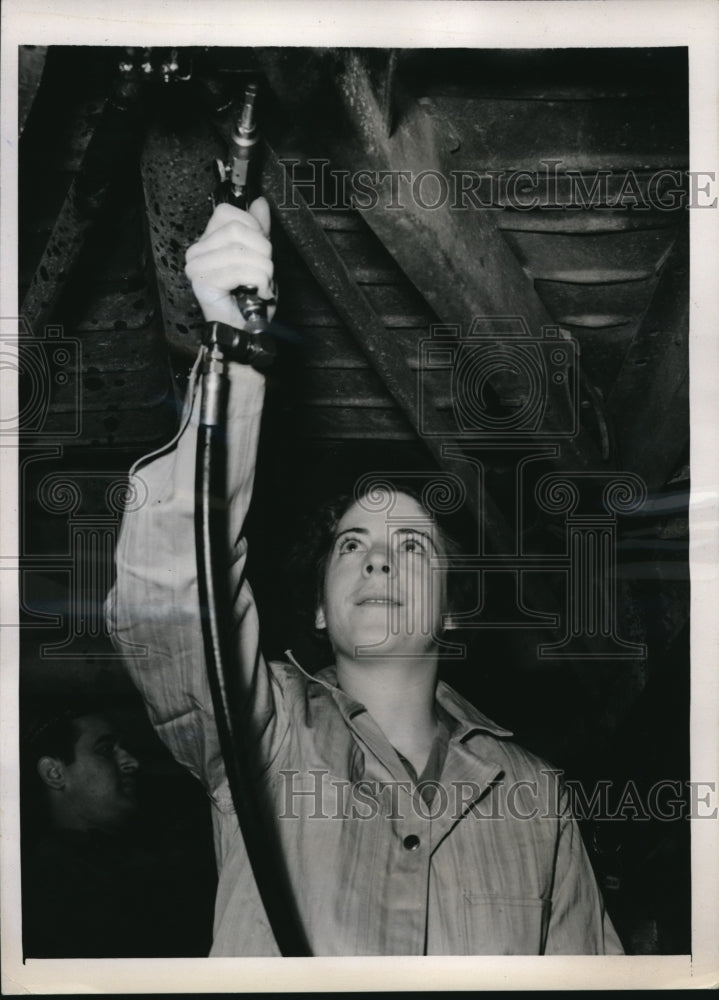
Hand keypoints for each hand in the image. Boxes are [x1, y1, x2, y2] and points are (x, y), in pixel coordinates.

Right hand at [185, 197, 274, 328]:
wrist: (246, 331)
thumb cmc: (250, 299)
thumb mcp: (260, 257)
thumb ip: (259, 229)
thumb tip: (260, 202)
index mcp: (208, 241)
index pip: (229, 213)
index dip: (253, 228)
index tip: (260, 251)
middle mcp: (197, 251)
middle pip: (238, 230)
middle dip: (263, 252)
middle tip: (264, 272)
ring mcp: (197, 267)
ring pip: (242, 251)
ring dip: (263, 271)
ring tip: (261, 285)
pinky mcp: (203, 283)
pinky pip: (240, 271)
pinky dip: (259, 283)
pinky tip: (257, 292)